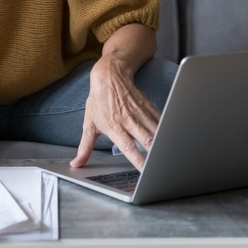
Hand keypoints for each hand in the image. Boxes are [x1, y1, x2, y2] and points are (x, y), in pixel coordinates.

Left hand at [70, 54, 160, 171]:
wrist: (109, 75)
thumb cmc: (98, 101)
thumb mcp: (89, 124)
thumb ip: (85, 147)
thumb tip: (76, 164)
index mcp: (114, 126)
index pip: (128, 147)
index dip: (138, 160)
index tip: (145, 172)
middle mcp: (128, 120)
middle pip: (146, 139)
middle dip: (156, 153)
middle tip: (163, 166)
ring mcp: (140, 113)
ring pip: (156, 130)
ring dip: (163, 143)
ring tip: (171, 156)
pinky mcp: (148, 106)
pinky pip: (160, 120)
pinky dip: (167, 130)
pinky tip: (172, 139)